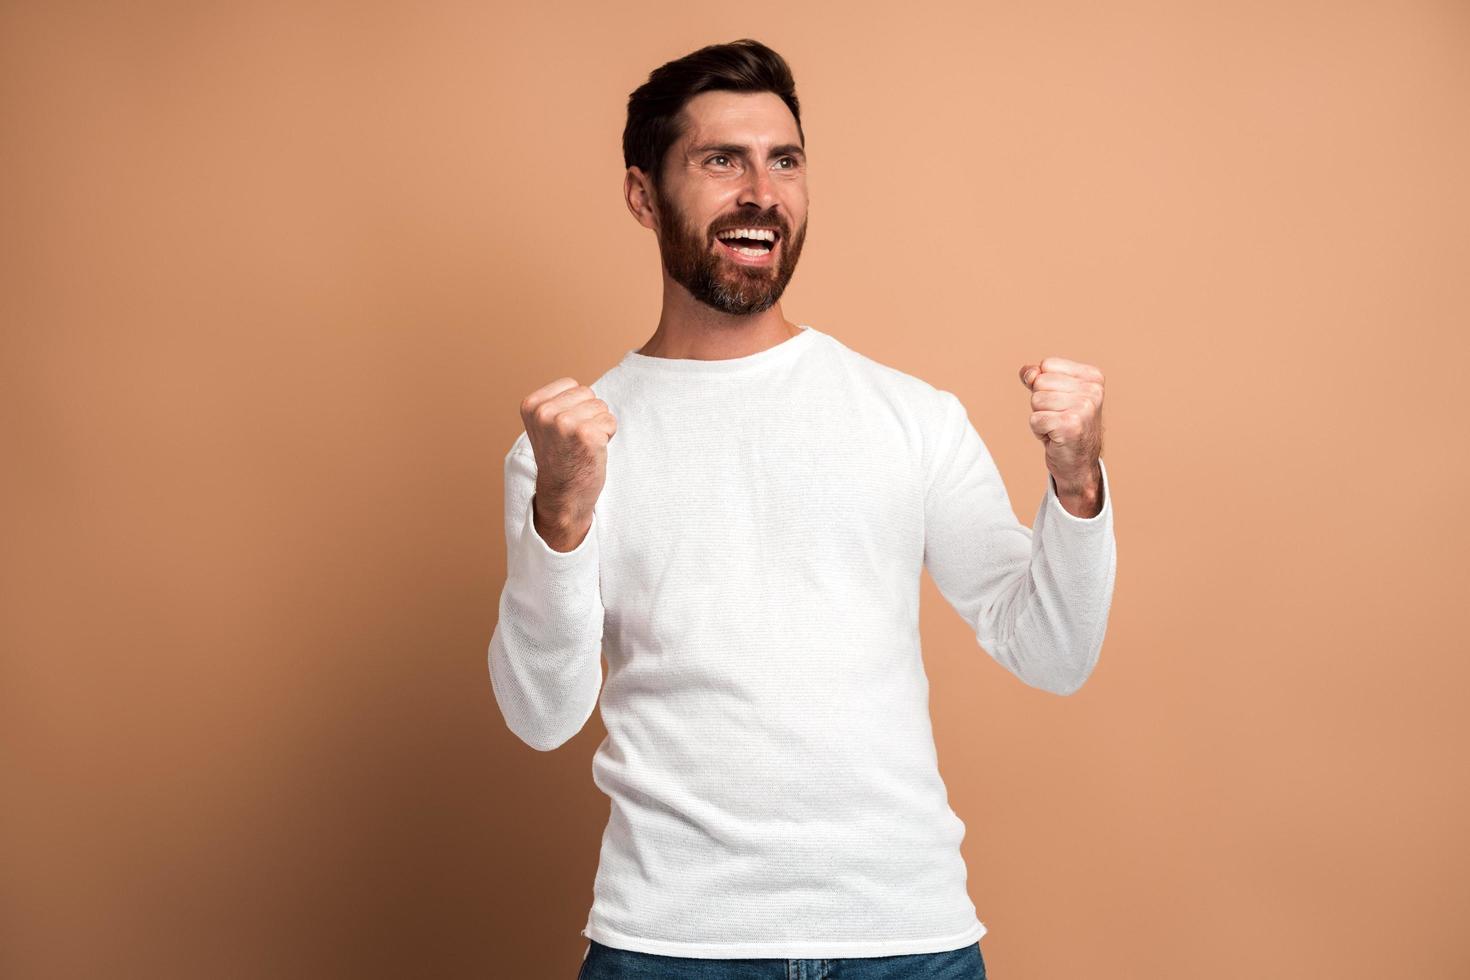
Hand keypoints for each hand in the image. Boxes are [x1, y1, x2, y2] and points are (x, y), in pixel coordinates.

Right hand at [519, 378, 616, 548]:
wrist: (562, 495)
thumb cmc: (559, 458)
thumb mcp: (545, 425)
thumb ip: (556, 403)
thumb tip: (583, 388)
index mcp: (531, 405)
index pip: (571, 384)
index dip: (575, 406)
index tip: (563, 431)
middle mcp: (544, 413)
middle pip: (588, 393)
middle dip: (589, 414)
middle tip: (574, 441)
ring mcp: (564, 423)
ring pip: (601, 406)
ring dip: (598, 426)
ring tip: (582, 446)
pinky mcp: (586, 435)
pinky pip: (610, 422)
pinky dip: (607, 436)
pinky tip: (592, 451)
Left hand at [1018, 356, 1103, 497]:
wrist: (1079, 463)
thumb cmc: (1066, 426)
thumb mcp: (1054, 395)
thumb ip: (1038, 377)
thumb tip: (1027, 372)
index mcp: (1093, 377)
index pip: (1047, 365)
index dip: (1044, 386)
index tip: (1061, 403)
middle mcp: (1093, 390)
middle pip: (1039, 382)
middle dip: (1041, 403)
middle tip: (1058, 418)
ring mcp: (1084, 407)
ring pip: (1035, 400)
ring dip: (1040, 418)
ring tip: (1057, 427)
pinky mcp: (1070, 425)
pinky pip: (1035, 420)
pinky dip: (1038, 431)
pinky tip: (1055, 437)